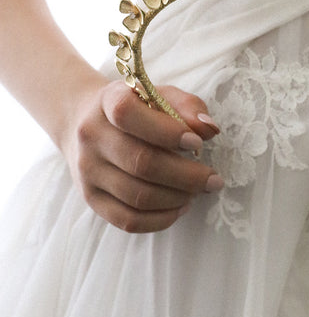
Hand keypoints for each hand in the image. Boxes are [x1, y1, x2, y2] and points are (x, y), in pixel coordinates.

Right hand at [62, 80, 223, 232]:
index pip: (128, 115)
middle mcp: (92, 136)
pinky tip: (180, 207)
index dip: (167, 131)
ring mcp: (88, 171)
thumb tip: (209, 130)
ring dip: (177, 198)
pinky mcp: (91, 198)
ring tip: (198, 192)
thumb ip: (188, 107)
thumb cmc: (137, 108)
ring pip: (137, 196)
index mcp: (109, 101)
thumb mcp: (162, 95)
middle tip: (214, 180)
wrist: (86, 122)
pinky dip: (161, 219)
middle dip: (186, 176)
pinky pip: (127, 220)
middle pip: (140, 163)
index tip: (197, 143)